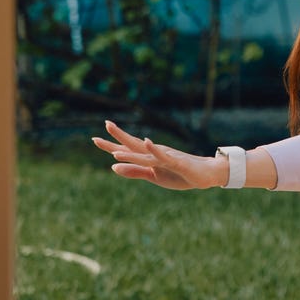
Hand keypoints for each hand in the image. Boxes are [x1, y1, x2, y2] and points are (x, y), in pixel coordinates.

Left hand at [92, 120, 223, 189]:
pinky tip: (147, 143)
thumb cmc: (180, 174)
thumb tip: (113, 166)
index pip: (126, 150)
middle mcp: (154, 154)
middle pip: (134, 145)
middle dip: (119, 137)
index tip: (95, 138)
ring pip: (145, 154)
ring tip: (115, 151)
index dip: (111, 145)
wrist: (205, 175)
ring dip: (131, 151)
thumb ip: (134, 171)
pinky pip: (163, 157)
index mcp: (148, 157)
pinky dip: (154, 150)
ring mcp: (165, 157)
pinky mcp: (176, 162)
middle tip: (106, 124)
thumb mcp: (153, 176)